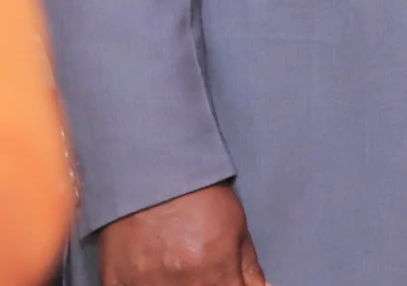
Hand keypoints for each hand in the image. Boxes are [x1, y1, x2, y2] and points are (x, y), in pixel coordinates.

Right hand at [98, 183, 269, 285]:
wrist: (153, 172)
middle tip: (201, 269)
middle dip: (207, 284)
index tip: (228, 280)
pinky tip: (152, 273)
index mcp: (215, 273)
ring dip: (177, 285)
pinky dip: (144, 285)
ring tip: (175, 267)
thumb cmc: (199, 197)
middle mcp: (182, 285)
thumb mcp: (237, 228)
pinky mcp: (115, 283)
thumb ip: (249, 269)